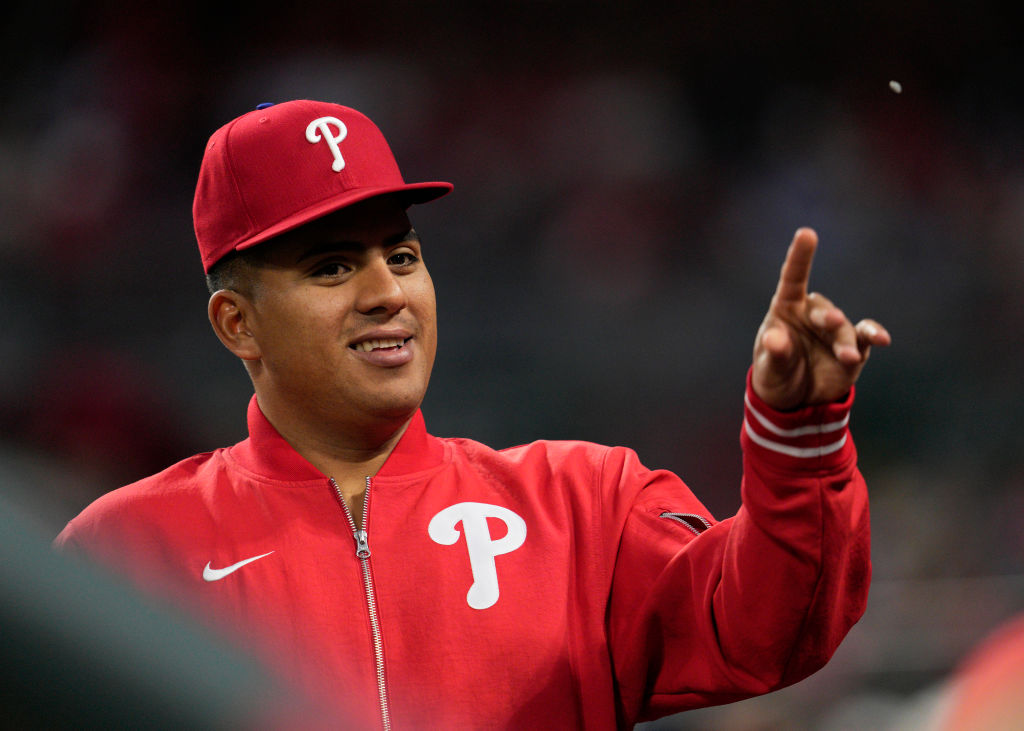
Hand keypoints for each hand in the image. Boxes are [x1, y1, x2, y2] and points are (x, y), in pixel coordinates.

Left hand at [751, 228, 890, 410]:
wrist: (797, 401)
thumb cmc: (776, 375)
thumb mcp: (769, 368)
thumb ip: (774, 353)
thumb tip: (775, 338)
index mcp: (786, 310)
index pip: (793, 278)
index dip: (800, 256)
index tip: (807, 233)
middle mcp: (812, 314)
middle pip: (822, 308)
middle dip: (827, 316)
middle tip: (831, 321)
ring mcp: (835, 330)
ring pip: (844, 328)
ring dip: (846, 341)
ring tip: (846, 357)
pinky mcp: (854, 347)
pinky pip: (866, 336)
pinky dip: (874, 335)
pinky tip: (882, 339)